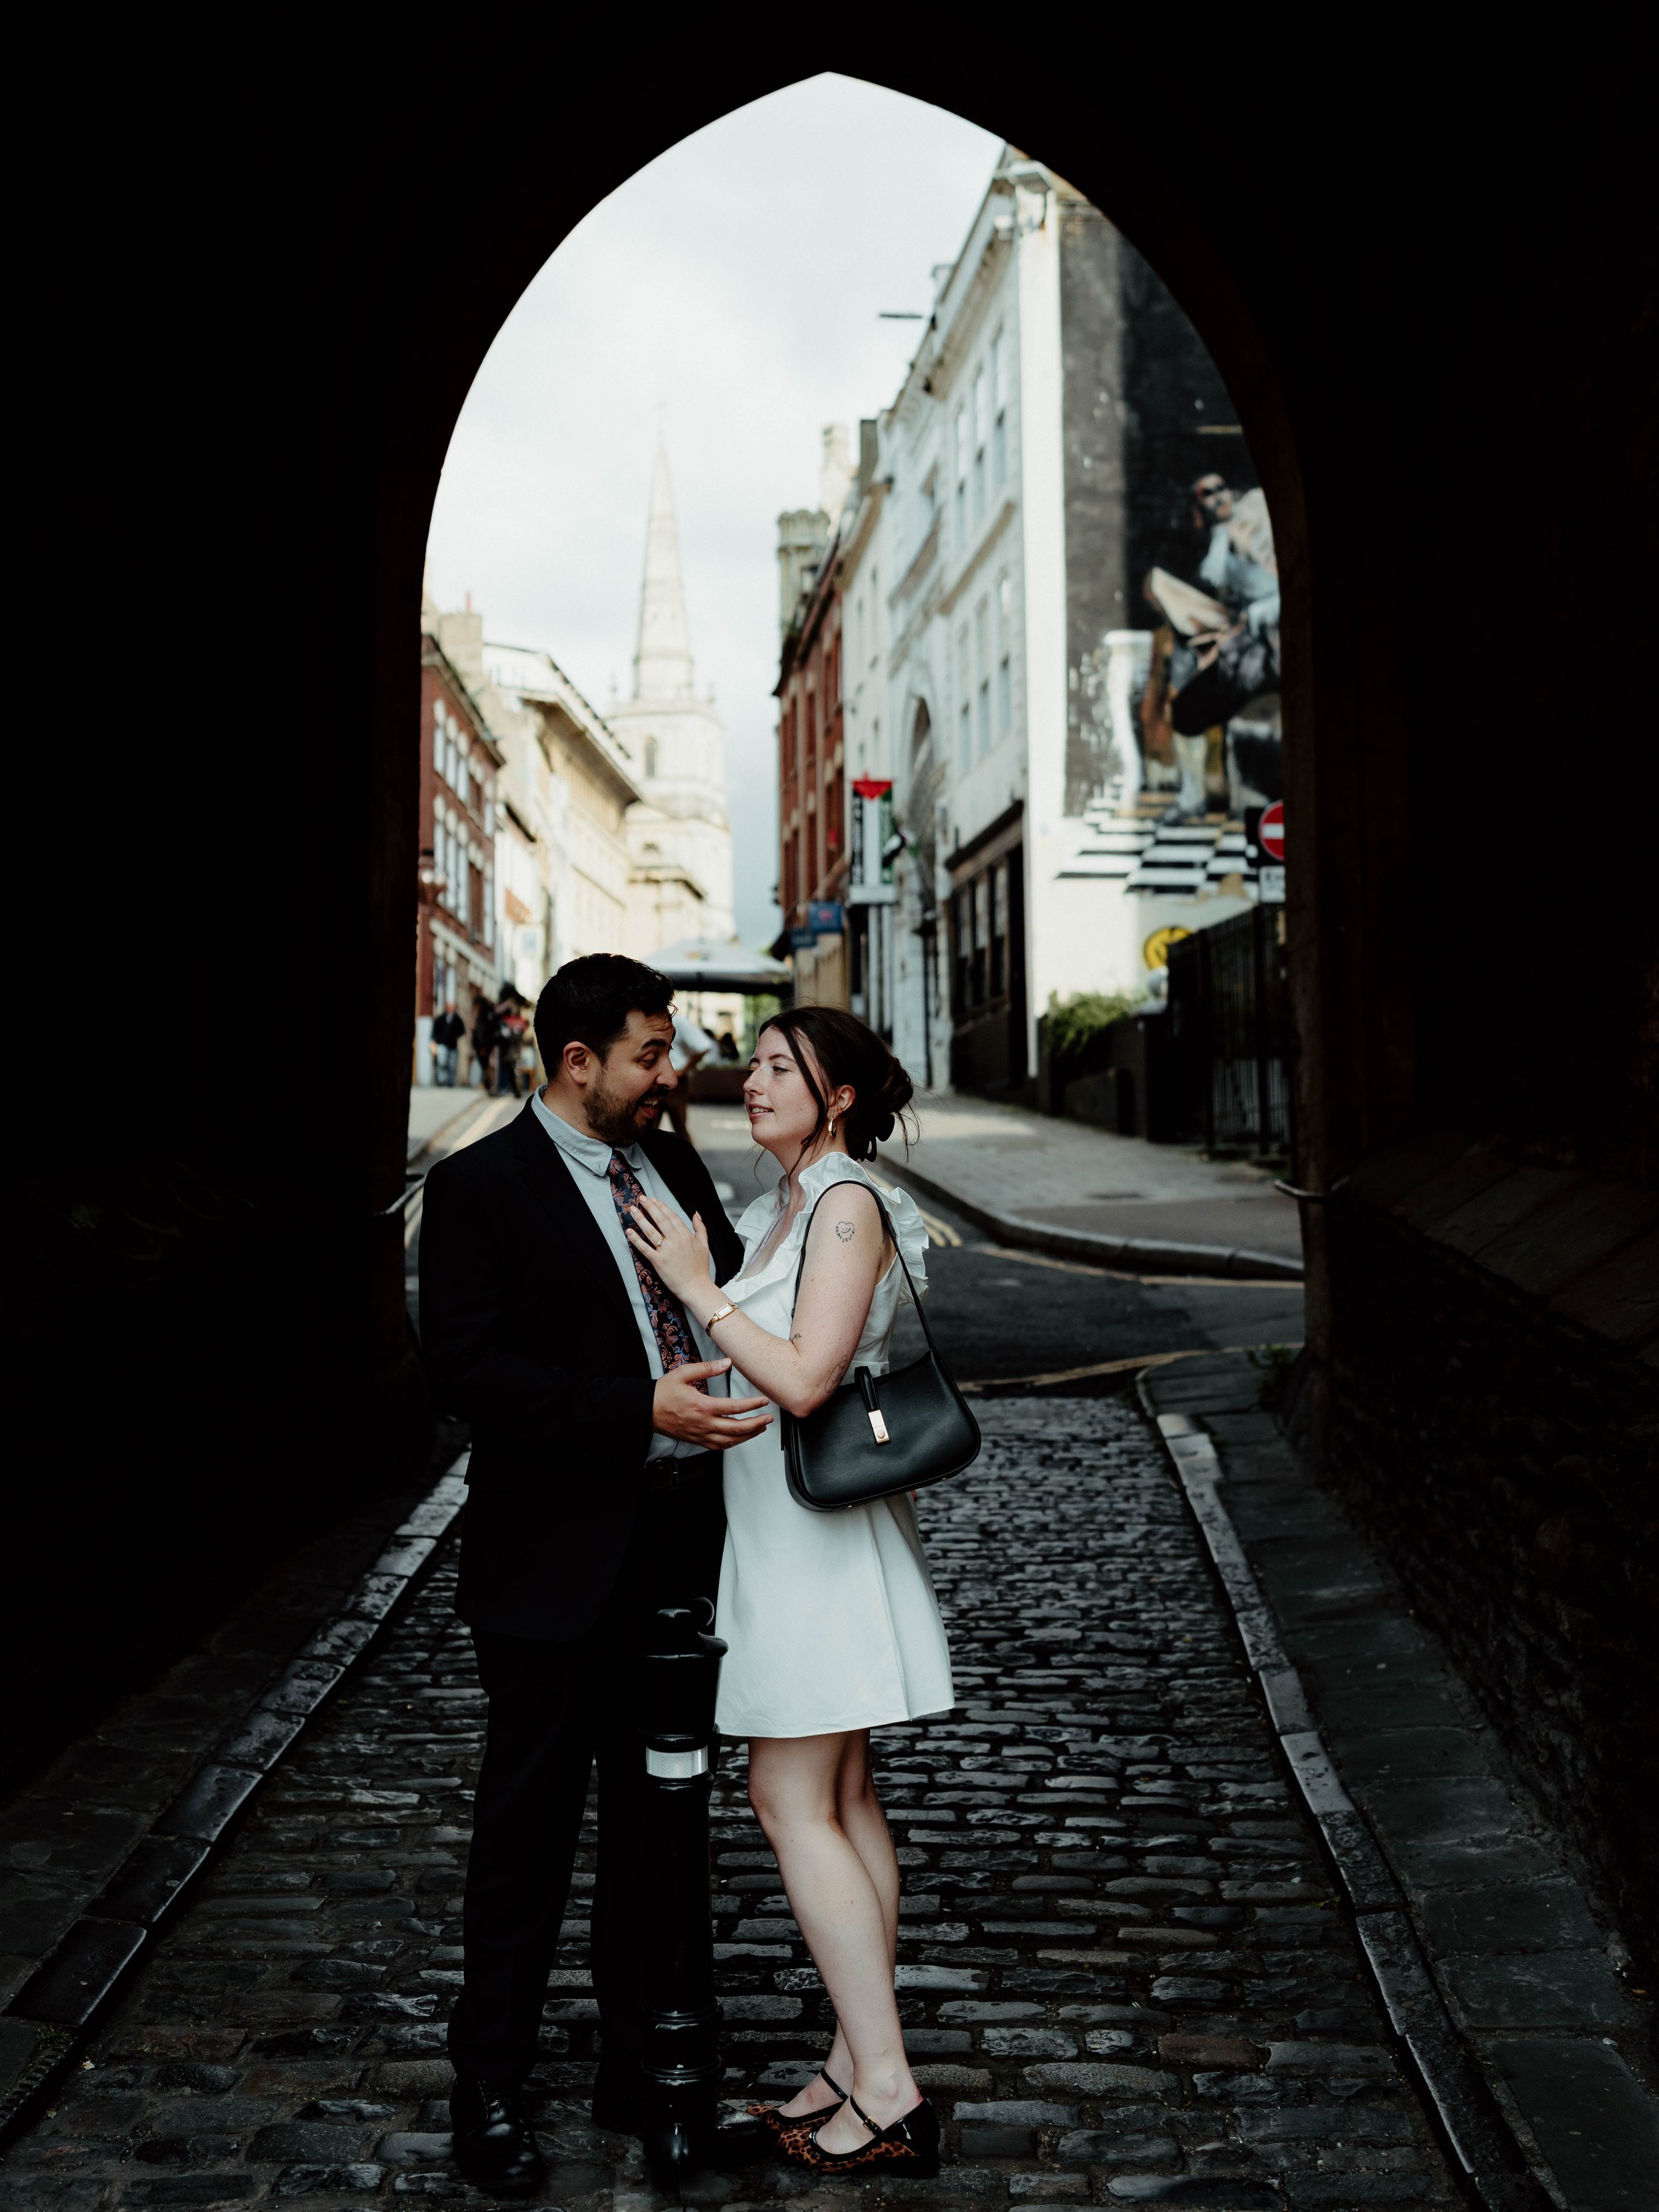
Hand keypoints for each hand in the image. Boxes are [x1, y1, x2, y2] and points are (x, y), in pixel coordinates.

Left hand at [623, 1193, 710, 1302]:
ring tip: (633, 1210)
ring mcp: (667, 1251)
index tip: (654, 1199)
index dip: (662, 1207)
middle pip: (661, 1220)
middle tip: (641, 1198)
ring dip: (640, 1219)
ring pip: (651, 1231)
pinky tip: (629, 1231)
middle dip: (650, 1207)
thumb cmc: (700, 1269)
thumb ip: (700, 1228)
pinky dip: (636, 1239)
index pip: (672, 1217)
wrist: (696, 1287)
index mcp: (686, 1236)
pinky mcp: (658, 1262)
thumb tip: (696, 1214)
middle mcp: (676, 1241)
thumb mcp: (704, 1246)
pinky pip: (645, 1248)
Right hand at [652, 1360, 772, 1446]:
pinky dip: (733, 1444)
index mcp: (702, 1406)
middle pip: (737, 1428)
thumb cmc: (663, 1392)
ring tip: (760, 1428)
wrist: (646, 1410)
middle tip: (768, 1418)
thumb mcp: (684, 1373)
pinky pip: (719, 1447)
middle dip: (756, 1424)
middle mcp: (703, 1423)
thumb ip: (707, 1368)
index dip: (752, 1405)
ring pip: (730, 1441)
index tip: (763, 1401)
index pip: (734, 1408)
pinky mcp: (697, 1441)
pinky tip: (741, 1438)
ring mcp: (700, 1435)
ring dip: (748, 1436)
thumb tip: (727, 1362)